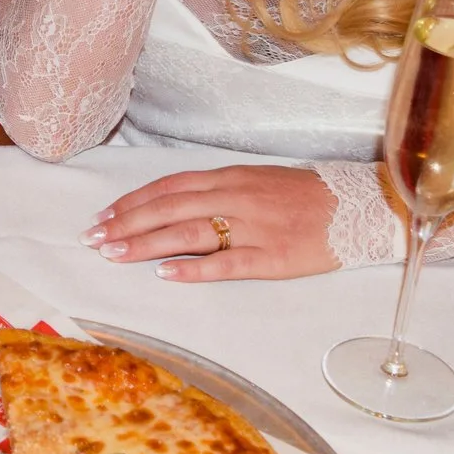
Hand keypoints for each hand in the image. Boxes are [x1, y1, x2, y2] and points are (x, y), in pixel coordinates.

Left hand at [80, 165, 339, 280]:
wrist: (360, 207)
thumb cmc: (305, 197)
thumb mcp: (257, 182)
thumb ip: (218, 192)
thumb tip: (173, 205)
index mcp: (231, 178)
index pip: (169, 188)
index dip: (133, 202)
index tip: (103, 216)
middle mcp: (237, 198)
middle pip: (170, 209)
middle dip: (127, 224)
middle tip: (93, 240)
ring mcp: (255, 227)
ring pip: (189, 233)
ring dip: (146, 243)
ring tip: (114, 254)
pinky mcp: (273, 256)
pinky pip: (228, 263)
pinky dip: (195, 268)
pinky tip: (166, 274)